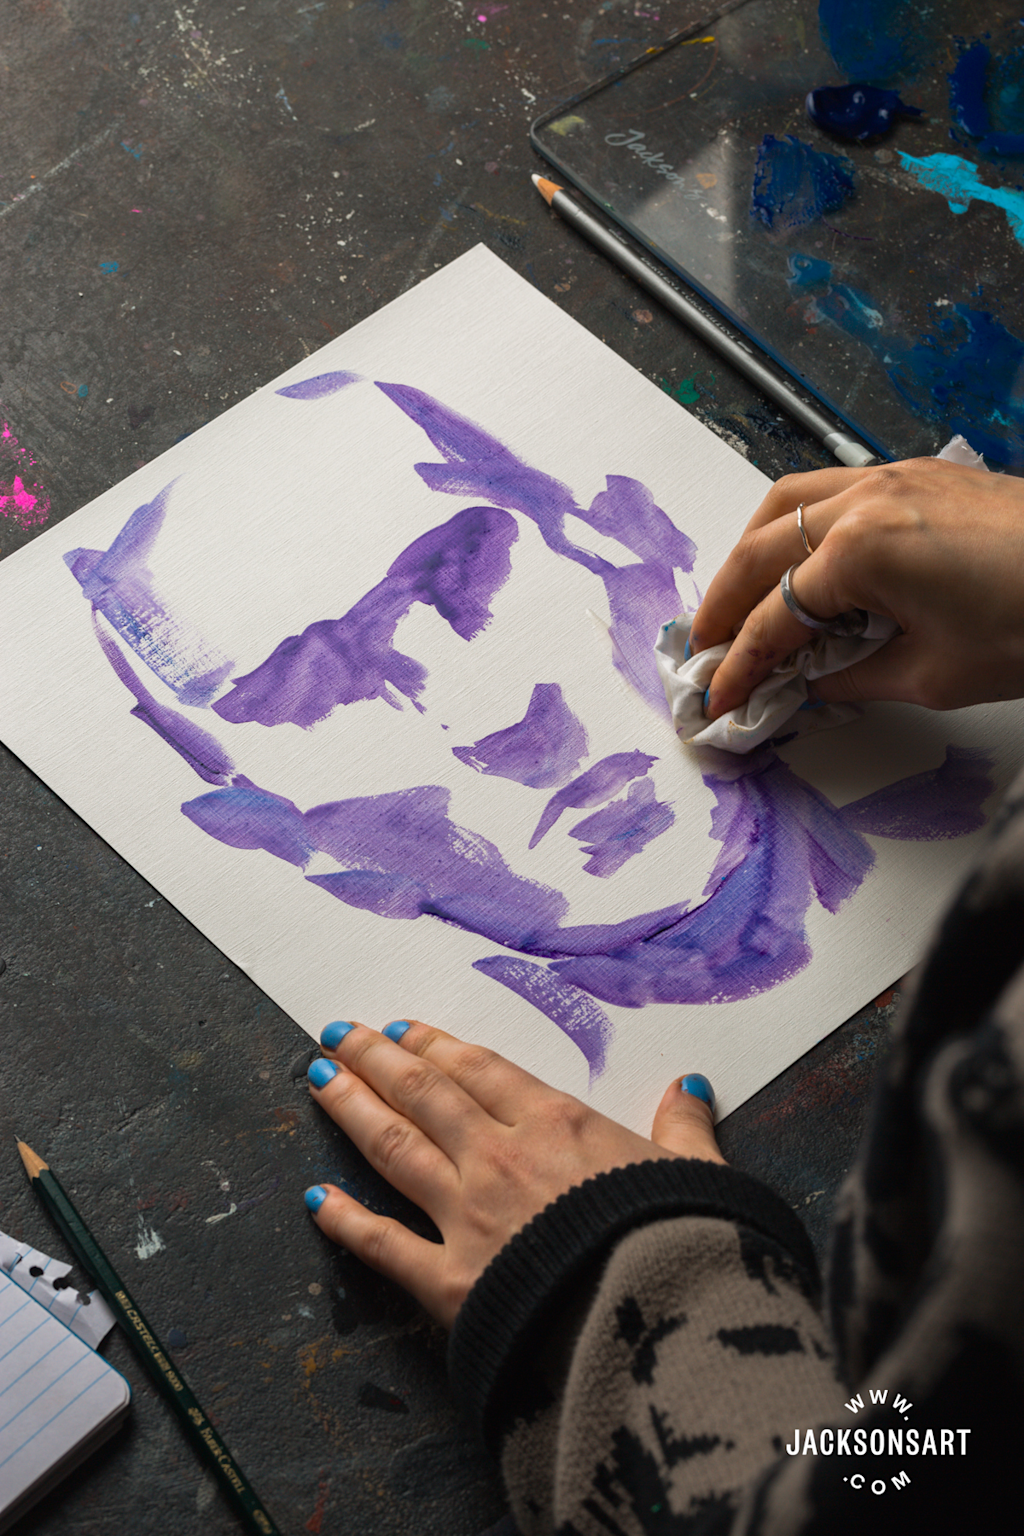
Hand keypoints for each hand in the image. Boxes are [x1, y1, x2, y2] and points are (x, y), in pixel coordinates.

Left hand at [304, 1019, 723, 1329]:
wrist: (662, 1324)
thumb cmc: (683, 1242)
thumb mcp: (696, 1174)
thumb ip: (685, 1129)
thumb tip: (689, 1088)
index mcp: (558, 1124)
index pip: (482, 1071)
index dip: (438, 1045)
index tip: (404, 1028)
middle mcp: (501, 1158)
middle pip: (425, 1094)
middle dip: (378, 1059)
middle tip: (342, 1032)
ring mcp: (468, 1217)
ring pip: (395, 1148)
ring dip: (353, 1108)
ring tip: (319, 1077)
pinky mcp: (450, 1282)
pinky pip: (383, 1243)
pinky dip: (345, 1219)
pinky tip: (315, 1196)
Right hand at [691, 458, 1023, 719]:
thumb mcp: (933, 675)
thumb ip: (855, 676)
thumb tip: (811, 681)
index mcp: (863, 550)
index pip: (777, 616)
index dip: (741, 663)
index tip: (719, 695)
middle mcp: (867, 501)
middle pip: (760, 547)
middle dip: (723, 601)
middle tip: (703, 644)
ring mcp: (895, 479)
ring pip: (787, 501)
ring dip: (752, 549)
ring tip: (737, 596)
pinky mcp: (923, 475)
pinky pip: (833, 490)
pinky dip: (798, 525)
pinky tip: (801, 558)